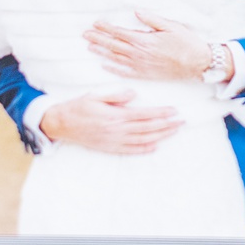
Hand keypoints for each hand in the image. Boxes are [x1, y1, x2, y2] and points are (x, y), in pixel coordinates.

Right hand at [37, 87, 181, 153]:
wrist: (61, 124)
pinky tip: (155, 146)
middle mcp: (117, 130)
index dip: (161, 113)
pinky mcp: (109, 148)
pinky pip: (130, 150)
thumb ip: (116, 95)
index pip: (144, 114)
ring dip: (160, 136)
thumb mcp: (96, 95)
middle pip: (148, 128)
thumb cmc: (79, 106)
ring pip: (142, 140)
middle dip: (167, 125)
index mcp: (115, 115)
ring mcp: (114, 141)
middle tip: (182, 121)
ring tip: (174, 132)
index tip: (174, 110)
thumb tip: (133, 94)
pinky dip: (144, 149)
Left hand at [84, 12, 220, 81]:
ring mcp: (141, 65)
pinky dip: (113, 69)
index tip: (95, 23)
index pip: (120, 32)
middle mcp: (140, 53)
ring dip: (102, 52)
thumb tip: (136, 12)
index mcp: (144, 40)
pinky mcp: (145, 74)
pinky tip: (105, 65)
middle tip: (85, 34)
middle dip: (98, 38)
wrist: (196, 63)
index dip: (106, 27)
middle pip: (114, 45)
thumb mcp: (170, 25)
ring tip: (90, 47)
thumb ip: (151, 19)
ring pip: (116, 58)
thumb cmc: (186, 42)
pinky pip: (125, 72)